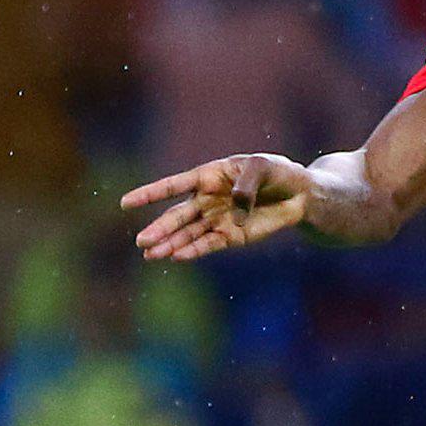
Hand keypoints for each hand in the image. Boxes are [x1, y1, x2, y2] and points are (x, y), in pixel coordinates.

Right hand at [123, 153, 314, 261]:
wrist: (300, 194)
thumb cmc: (278, 173)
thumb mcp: (262, 168)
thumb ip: (245, 186)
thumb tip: (233, 212)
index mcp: (207, 176)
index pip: (173, 186)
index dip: (149, 194)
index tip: (125, 203)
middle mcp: (207, 200)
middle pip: (178, 216)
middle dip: (160, 229)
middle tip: (141, 242)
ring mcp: (218, 219)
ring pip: (189, 234)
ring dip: (171, 244)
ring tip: (151, 254)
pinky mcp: (233, 236)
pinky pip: (210, 244)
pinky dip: (195, 250)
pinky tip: (178, 256)